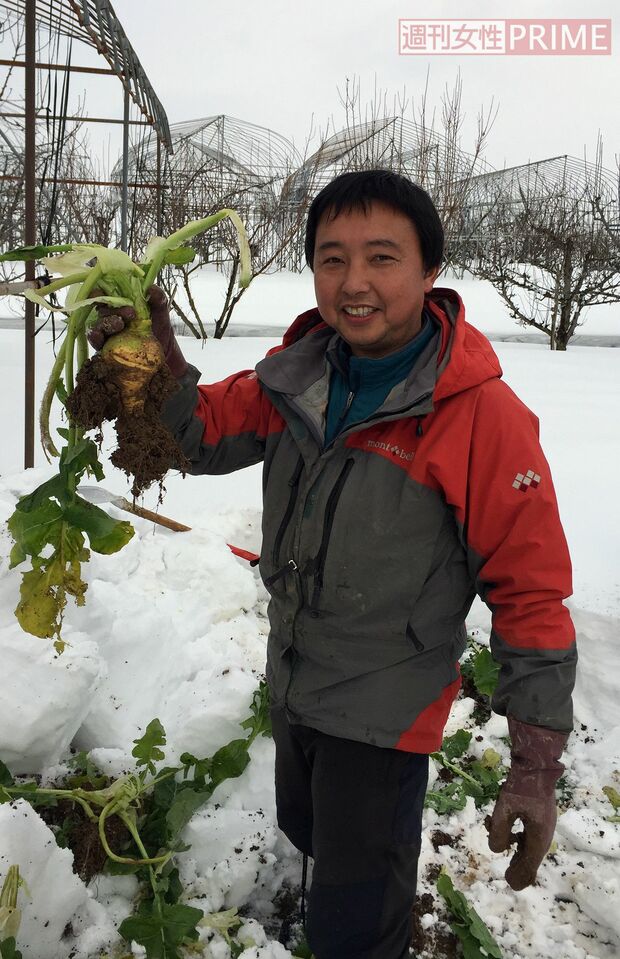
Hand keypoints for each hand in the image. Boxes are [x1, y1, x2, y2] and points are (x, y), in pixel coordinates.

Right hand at [87, 285, 187, 377]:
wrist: (163, 348)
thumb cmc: (158, 324)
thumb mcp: (160, 310)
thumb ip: (158, 298)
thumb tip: (151, 289)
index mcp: (118, 302)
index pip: (102, 293)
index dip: (99, 291)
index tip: (103, 292)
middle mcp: (109, 315)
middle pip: (101, 309)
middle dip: (114, 309)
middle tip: (131, 313)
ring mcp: (106, 331)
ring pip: (97, 324)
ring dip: (107, 323)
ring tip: (120, 324)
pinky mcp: (105, 346)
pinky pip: (95, 341)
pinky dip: (95, 337)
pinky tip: (99, 336)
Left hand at [487, 716, 568, 890]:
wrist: (536, 762)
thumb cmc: (521, 785)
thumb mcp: (504, 808)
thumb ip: (500, 831)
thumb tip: (497, 850)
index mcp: (539, 834)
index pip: (530, 862)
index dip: (520, 874)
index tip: (511, 883)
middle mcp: (545, 831)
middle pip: (532, 855)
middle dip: (520, 865)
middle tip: (509, 877)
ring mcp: (544, 821)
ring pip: (531, 843)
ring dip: (517, 848)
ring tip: (505, 851)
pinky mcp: (540, 812)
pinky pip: (530, 831)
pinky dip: (519, 835)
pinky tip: (508, 831)